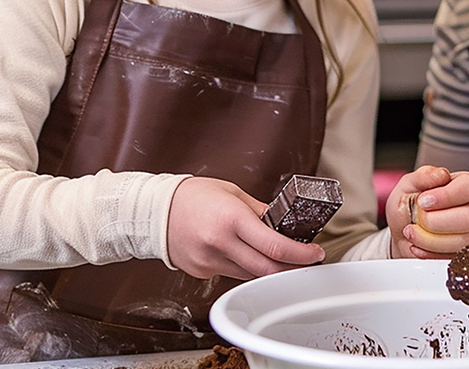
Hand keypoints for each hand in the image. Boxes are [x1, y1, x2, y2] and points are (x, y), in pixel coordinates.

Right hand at [167, 177, 324, 279]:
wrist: (152, 211)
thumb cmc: (191, 196)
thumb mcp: (232, 193)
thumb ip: (259, 212)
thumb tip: (284, 225)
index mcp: (231, 219)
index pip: (275, 245)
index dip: (301, 254)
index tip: (315, 253)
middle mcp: (220, 243)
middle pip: (268, 268)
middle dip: (293, 267)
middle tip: (307, 261)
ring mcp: (209, 260)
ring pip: (252, 274)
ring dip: (270, 267)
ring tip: (280, 256)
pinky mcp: (202, 271)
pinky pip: (233, 274)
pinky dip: (246, 267)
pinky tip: (246, 254)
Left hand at [385, 165, 468, 258]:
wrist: (404, 235)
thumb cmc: (410, 208)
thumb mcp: (408, 186)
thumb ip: (423, 176)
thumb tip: (441, 175)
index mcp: (467, 185)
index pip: (468, 188)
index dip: (444, 197)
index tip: (423, 202)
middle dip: (435, 223)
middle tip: (417, 221)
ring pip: (464, 243)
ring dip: (430, 241)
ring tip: (413, 234)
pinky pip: (457, 260)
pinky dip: (432, 256)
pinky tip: (419, 248)